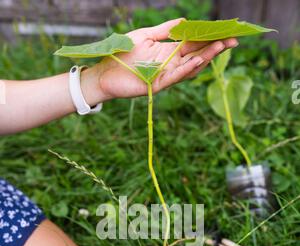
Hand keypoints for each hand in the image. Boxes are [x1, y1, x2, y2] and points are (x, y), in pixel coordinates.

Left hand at [81, 19, 237, 105]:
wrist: (105, 72)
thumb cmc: (123, 53)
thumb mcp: (145, 35)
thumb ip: (165, 30)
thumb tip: (184, 21)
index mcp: (170, 51)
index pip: (195, 44)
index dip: (210, 38)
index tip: (226, 32)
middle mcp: (171, 64)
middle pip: (198, 55)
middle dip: (215, 48)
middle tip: (233, 40)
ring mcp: (166, 75)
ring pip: (190, 67)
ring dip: (205, 57)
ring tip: (219, 47)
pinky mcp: (157, 84)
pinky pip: (175, 77)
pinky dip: (187, 69)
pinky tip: (198, 60)